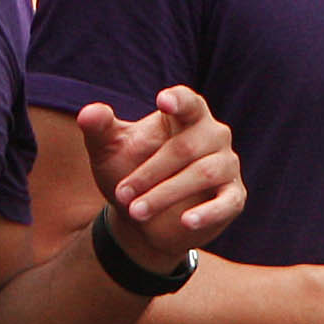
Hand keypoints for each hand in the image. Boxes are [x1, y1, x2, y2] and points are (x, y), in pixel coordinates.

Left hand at [78, 87, 246, 269]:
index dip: (179, 101)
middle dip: (150, 172)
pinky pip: (227, 202)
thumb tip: (89, 113)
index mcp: (188, 116)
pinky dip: (208, 212)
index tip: (163, 102)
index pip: (189, 102)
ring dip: (166, 193)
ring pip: (203, 174)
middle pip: (186, 147)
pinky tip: (186, 221)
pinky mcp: (233, 197)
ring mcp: (227, 166)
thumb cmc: (130, 171)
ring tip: (135, 212)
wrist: (144, 219)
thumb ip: (99, 128)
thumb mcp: (108, 150)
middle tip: (121, 195)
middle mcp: (214, 136)